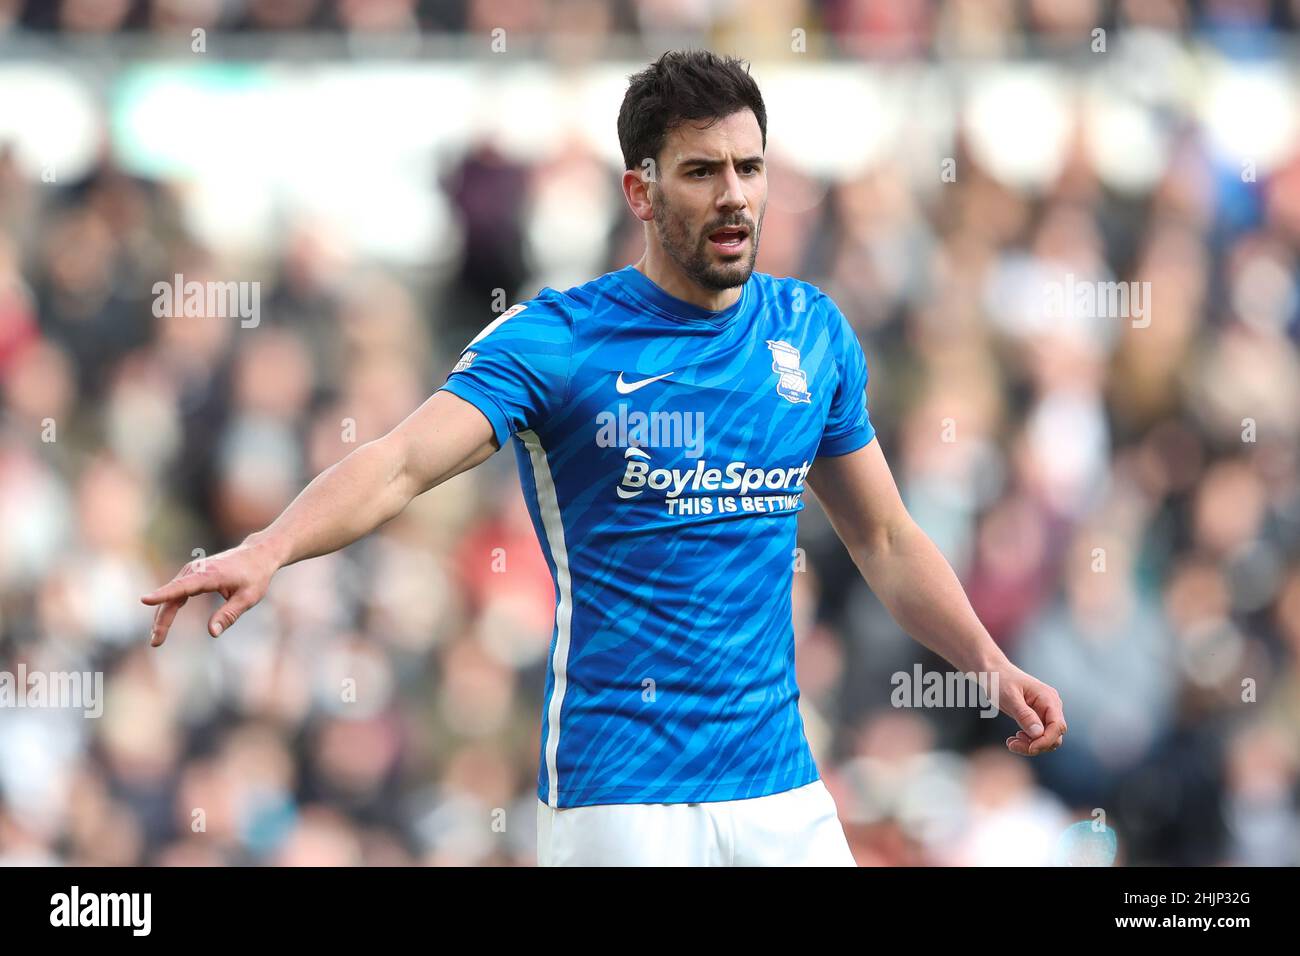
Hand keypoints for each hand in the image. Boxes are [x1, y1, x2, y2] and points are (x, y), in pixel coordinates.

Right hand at [141, 538, 278, 645]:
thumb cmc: (255, 576)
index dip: (163, 594)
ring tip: (157, 638)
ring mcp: (192, 571)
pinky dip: (169, 607)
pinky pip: (176, 592)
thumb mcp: (248, 598)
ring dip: (162, 616)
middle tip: (156, 642)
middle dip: (161, 619)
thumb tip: (212, 633)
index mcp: (210, 575)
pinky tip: (163, 623)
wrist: (257, 554)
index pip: (182, 587)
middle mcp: (196, 570)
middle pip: (172, 596)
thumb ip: (229, 614)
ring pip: (172, 595)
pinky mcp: (192, 574)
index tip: (145, 600)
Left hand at [997, 666, 1066, 755]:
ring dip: (1031, 745)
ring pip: (1047, 738)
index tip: (1029, 748)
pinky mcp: (1037, 717)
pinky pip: (1038, 736)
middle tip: (1012, 745)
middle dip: (1036, 745)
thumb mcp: (1009, 696)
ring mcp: (1045, 712)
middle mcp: (1051, 706)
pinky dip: (1028, 741)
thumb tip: (1038, 733)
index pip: (1058, 726)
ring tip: (1011, 742)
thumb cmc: (999, 680)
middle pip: (1054, 736)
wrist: (992, 672)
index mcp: (1048, 698)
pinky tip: (1014, 738)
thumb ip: (1024, 714)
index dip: (1046, 740)